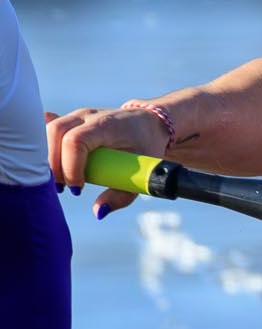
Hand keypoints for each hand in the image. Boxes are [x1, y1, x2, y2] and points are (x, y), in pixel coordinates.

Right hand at [44, 105, 173, 217]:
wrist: (149, 124)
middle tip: (64, 188)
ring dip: (48, 159)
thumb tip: (98, 212)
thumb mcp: (143, 171)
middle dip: (55, 165)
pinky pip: (48, 130)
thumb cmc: (146, 147)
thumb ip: (122, 195)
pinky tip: (49, 164)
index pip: (76, 141)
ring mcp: (76, 116)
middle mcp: (88, 116)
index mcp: (107, 125)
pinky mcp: (69, 121)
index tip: (78, 188)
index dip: (71, 167)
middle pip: (56, 133)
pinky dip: (46, 149)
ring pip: (48, 131)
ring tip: (61, 182)